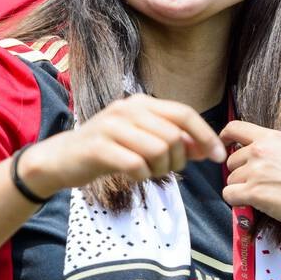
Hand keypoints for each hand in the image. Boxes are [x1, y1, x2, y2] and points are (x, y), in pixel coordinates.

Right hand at [18, 94, 225, 197]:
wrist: (61, 159)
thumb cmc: (107, 150)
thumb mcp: (141, 141)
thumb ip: (172, 140)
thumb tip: (205, 147)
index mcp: (140, 103)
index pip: (184, 113)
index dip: (205, 135)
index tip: (218, 158)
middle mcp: (126, 108)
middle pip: (174, 136)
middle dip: (178, 160)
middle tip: (167, 170)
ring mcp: (111, 126)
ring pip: (158, 150)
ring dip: (160, 169)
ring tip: (148, 172)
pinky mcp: (98, 147)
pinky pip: (136, 164)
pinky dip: (141, 176)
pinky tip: (133, 176)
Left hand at [220, 120, 280, 245]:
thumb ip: (272, 149)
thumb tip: (252, 154)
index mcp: (271, 137)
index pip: (234, 128)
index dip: (225, 137)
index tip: (224, 145)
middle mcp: (260, 150)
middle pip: (231, 161)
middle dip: (241, 173)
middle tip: (262, 183)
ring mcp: (255, 171)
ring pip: (230, 180)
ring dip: (241, 189)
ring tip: (266, 194)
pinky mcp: (253, 192)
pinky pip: (229, 196)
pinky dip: (238, 202)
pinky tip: (256, 204)